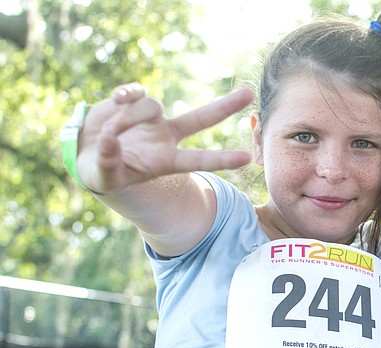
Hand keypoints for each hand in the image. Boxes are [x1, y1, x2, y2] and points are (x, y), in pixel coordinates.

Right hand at [76, 83, 252, 193]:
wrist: (85, 151)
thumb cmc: (101, 172)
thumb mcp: (104, 176)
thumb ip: (108, 162)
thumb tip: (110, 140)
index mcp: (166, 160)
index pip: (198, 160)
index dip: (221, 159)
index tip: (245, 158)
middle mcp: (166, 137)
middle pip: (201, 118)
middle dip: (225, 106)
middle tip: (250, 93)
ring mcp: (152, 117)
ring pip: (150, 106)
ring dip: (127, 118)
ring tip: (110, 133)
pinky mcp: (134, 101)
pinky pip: (135, 92)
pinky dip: (125, 96)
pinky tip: (115, 101)